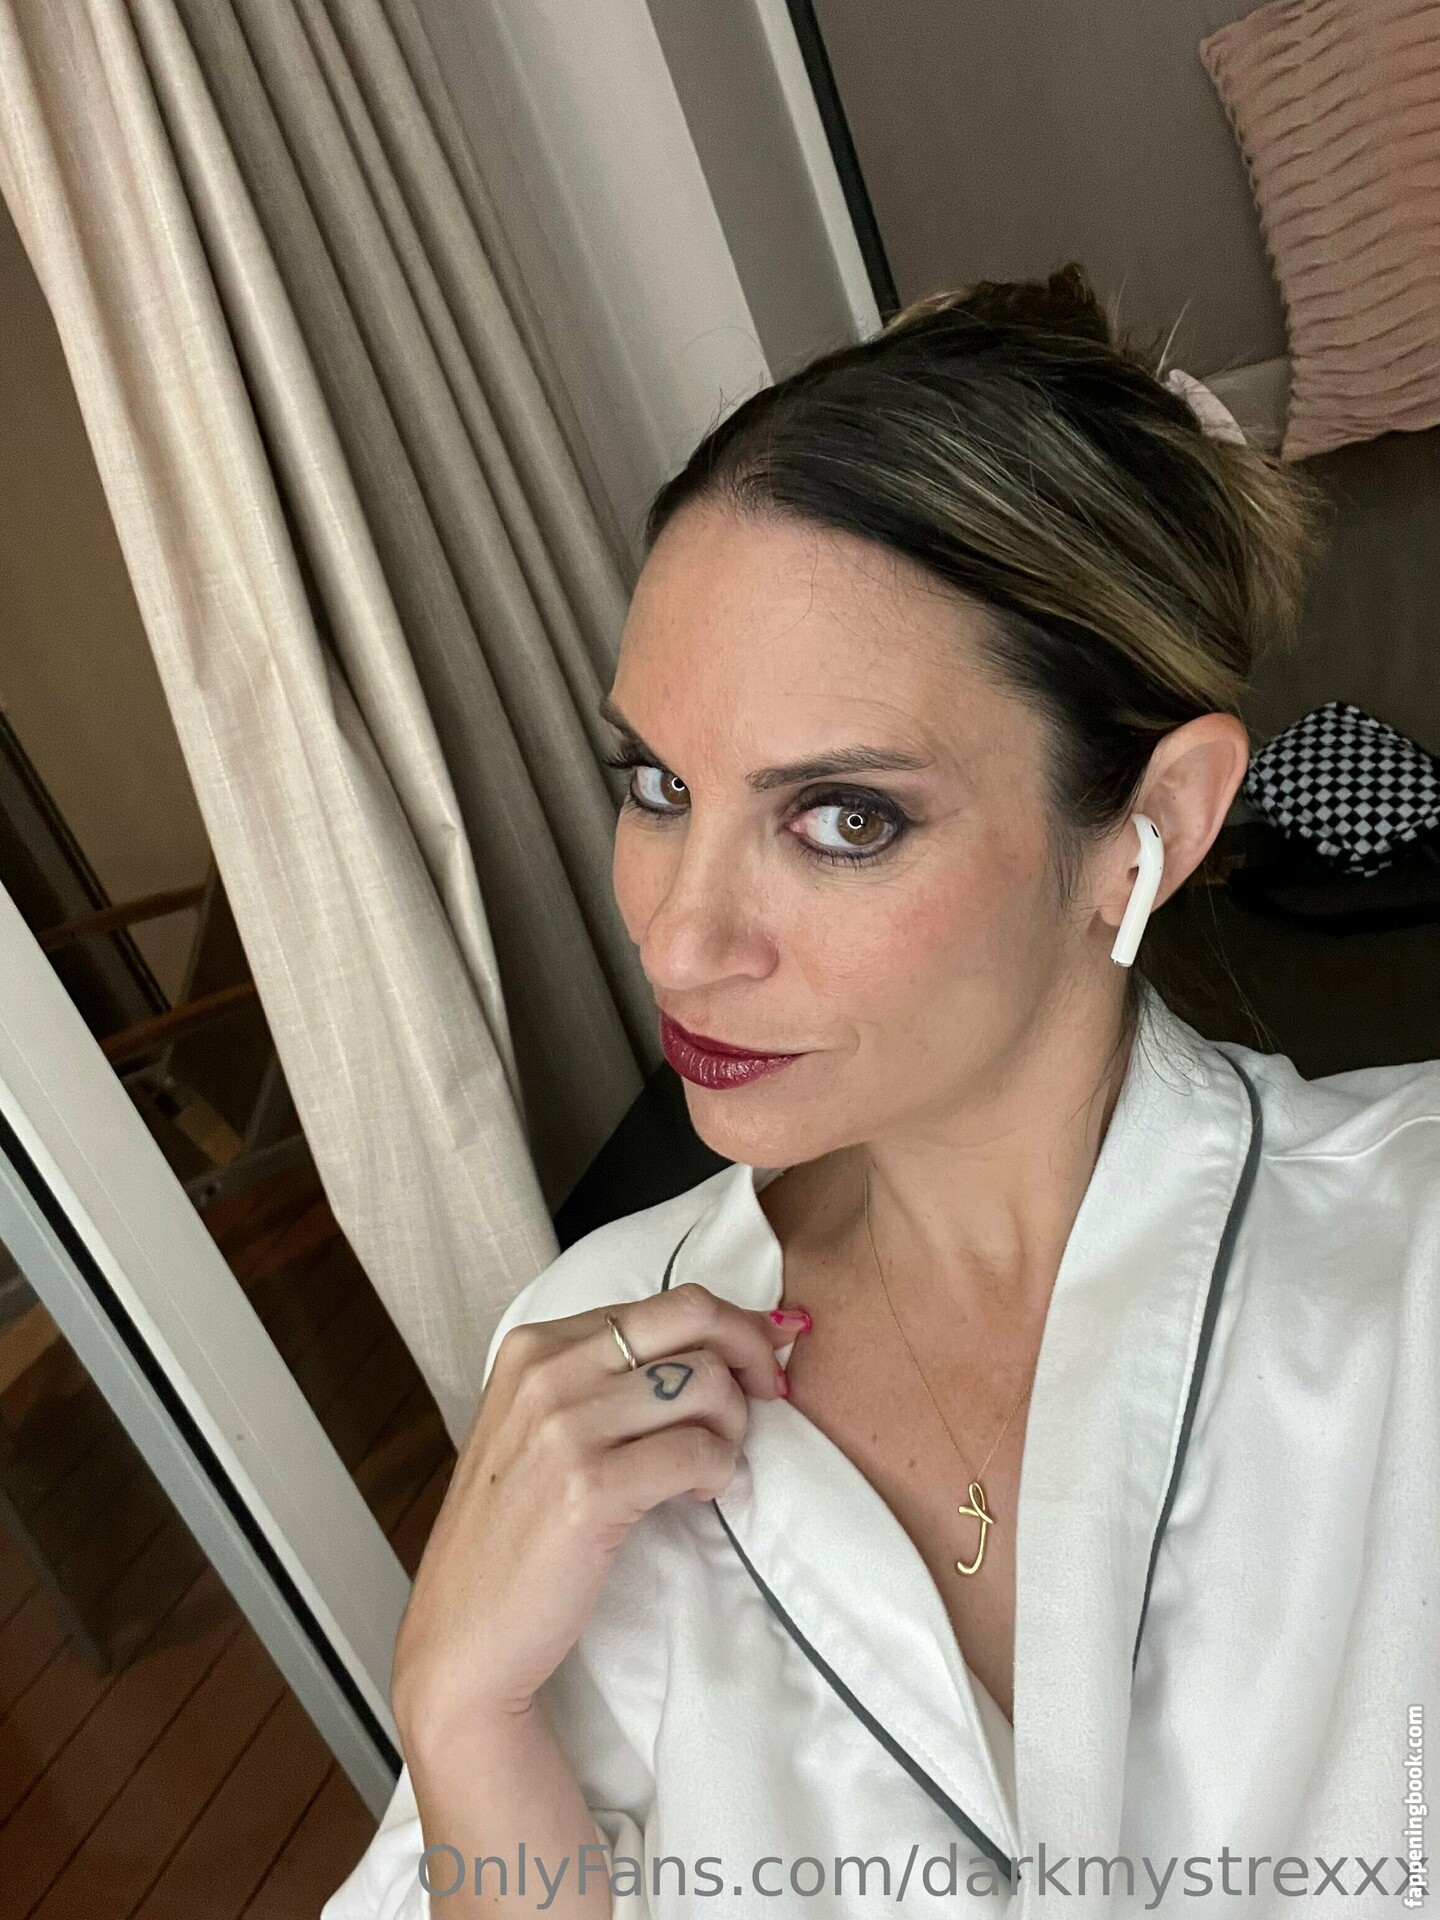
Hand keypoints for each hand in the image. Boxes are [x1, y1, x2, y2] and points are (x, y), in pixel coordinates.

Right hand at [391, 1281, 809, 1757]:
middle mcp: (546, 1370)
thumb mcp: (542, 1425)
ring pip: (706, 1382)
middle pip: (693, 1317)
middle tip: (769, 1398)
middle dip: (752, 1352)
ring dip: (733, 1426)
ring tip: (715, 1464)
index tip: (765, 1358)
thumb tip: (725, 1338)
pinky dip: (721, 1471)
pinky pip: (699, 1450)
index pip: (668, 1301)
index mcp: (535, 1344)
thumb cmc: (516, 1531)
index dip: (733, 1327)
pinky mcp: (589, 1486)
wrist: (464, 1633)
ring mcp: (564, 1425)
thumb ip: (611, 1376)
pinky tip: (701, 1492)